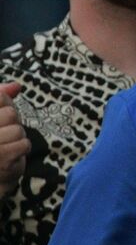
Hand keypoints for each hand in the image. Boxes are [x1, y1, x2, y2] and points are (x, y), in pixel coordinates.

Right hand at [0, 82, 29, 196]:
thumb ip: (0, 97)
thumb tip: (16, 86)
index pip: (0, 98)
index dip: (4, 107)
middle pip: (11, 114)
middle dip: (12, 123)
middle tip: (2, 133)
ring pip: (18, 129)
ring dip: (17, 137)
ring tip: (5, 144)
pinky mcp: (1, 159)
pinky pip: (23, 144)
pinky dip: (22, 148)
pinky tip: (11, 154)